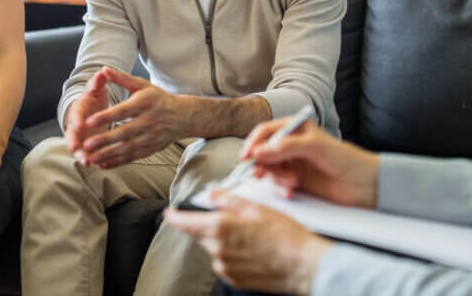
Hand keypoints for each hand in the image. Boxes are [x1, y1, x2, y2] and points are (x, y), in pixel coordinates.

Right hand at [65, 69, 111, 163]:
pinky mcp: (87, 146)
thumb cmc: (94, 97)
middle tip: (76, 150)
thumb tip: (102, 71)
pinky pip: (89, 154)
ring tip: (89, 163)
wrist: (91, 109)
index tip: (80, 126)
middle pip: (73, 135)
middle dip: (74, 143)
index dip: (77, 121)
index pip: (76, 115)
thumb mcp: (96, 88)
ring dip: (83, 156)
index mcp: (78, 110)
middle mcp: (76, 126)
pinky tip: (100, 167)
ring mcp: (81, 138)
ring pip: (80, 149)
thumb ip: (98, 82)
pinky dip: (94, 161)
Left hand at [78, 66, 190, 167]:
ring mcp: (150, 137)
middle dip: (104, 140)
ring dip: (108, 154)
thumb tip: (104, 69)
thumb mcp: (142, 85)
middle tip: (86, 144)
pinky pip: (132, 157)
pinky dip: (117, 162)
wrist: (183, 116)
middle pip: (124, 133)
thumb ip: (122, 78)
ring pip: (127, 148)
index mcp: (144, 103)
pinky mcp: (151, 149)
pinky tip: (102, 164)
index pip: (122, 111)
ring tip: (90, 158)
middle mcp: (148, 121)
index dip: (106, 116)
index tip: (89, 121)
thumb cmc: (158, 98)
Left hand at [164, 190, 331, 294]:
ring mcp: (225, 267)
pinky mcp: (234, 278)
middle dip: (207, 225)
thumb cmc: (284, 235)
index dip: (175, 217)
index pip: (185, 223)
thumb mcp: (256, 208)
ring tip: (248, 235)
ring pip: (213, 249)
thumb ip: (229, 200)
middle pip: (200, 235)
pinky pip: (224, 262)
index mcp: (221, 228)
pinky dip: (231, 254)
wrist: (302, 265)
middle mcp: (218, 250)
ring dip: (221, 240)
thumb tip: (213, 193)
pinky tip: (251, 249)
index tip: (169, 213)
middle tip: (229, 218)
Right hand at [242, 119, 378, 207]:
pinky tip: (291, 192)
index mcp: (295, 128)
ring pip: (269, 170)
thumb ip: (285, 147)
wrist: (364, 184)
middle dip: (263, 164)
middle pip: (263, 152)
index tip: (246, 157)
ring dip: (275, 178)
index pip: (265, 132)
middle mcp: (290, 145)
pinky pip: (278, 184)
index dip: (253, 143)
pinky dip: (280, 189)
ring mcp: (292, 163)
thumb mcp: (314, 147)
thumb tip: (258, 152)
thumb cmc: (344, 159)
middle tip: (263, 174)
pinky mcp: (296, 181)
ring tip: (291, 184)